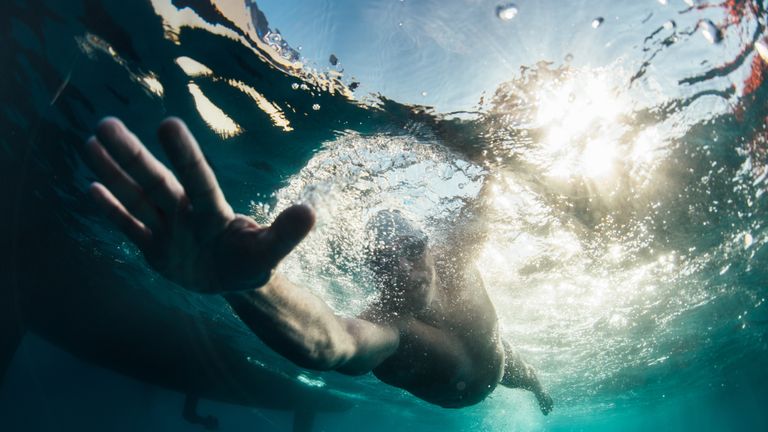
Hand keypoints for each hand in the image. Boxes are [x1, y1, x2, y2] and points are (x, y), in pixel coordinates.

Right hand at [83, 117, 313, 292]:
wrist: (233, 278)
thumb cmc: (252, 260)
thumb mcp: (270, 251)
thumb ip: (286, 233)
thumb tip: (310, 211)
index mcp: (212, 212)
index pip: (197, 180)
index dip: (184, 155)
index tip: (168, 124)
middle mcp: (185, 213)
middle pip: (155, 181)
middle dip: (132, 156)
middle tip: (107, 124)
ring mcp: (166, 228)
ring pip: (136, 197)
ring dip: (114, 173)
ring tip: (92, 141)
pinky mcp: (153, 248)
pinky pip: (128, 227)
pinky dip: (110, 210)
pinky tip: (90, 187)